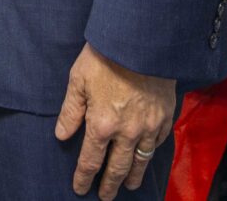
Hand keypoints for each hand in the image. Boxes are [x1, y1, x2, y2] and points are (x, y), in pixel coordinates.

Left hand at [55, 43, 175, 198]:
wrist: (140, 41)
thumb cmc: (104, 56)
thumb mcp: (78, 79)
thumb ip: (71, 110)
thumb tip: (62, 135)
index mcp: (102, 124)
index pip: (90, 160)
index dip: (84, 177)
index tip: (80, 189)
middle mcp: (126, 132)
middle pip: (117, 168)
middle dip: (109, 185)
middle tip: (105, 197)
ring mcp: (148, 127)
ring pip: (140, 161)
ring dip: (133, 176)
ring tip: (129, 186)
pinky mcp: (165, 117)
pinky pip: (158, 143)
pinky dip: (151, 153)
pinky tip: (146, 156)